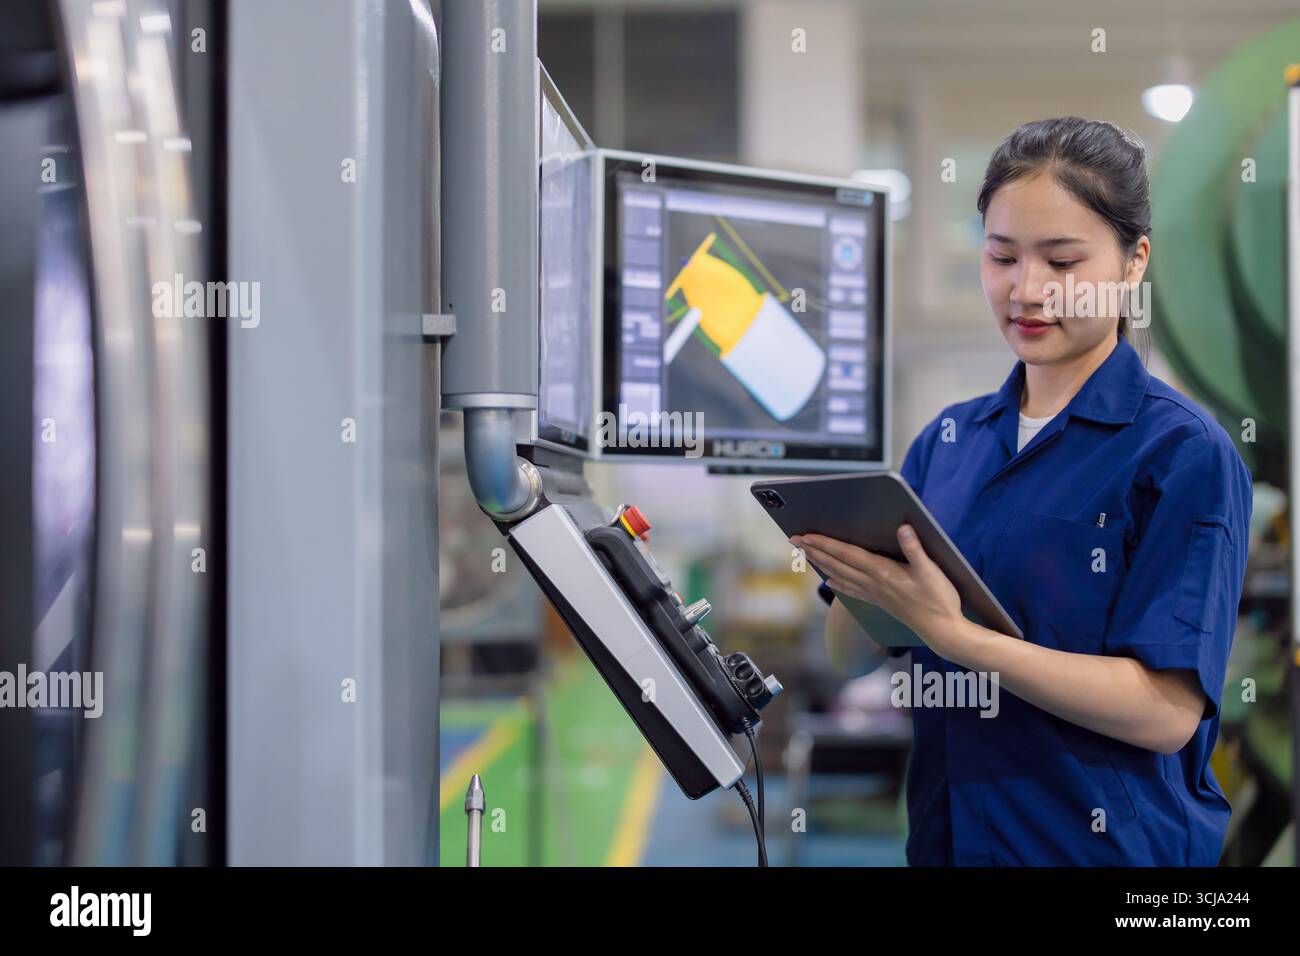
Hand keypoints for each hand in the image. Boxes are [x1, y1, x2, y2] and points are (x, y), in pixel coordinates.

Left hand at [793, 525, 965, 656]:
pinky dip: (838, 584)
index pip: (846, 554)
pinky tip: (830, 583)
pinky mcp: (880, 602)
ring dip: (821, 563)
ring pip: (840, 576)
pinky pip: (852, 590)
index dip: (825, 544)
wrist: (942, 630)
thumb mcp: (931, 571)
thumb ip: (915, 549)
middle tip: (794, 540)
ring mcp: (875, 594)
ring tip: (805, 555)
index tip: (806, 536)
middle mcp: (873, 583)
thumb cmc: (939, 600)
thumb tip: (903, 528)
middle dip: (814, 551)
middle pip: (836, 564)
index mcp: (882, 572)